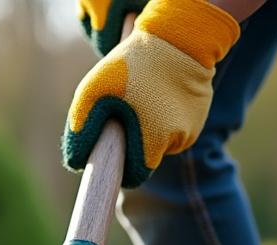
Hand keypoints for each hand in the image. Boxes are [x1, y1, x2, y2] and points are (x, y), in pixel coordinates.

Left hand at [63, 0, 240, 187]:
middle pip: (147, 157)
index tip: (111, 152)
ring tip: (142, 96)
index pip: (134, 175)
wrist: (179, 36)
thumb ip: (81, 126)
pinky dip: (163, 115)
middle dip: (132, 141)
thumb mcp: (95, 89)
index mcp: (154, 142)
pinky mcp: (200, 114)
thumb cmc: (134, 63)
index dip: (120, 166)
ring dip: (148, 127)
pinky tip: (159, 93)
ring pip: (161, 141)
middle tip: (123, 111)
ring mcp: (192, 128)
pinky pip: (174, 126)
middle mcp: (178, 141)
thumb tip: (76, 162)